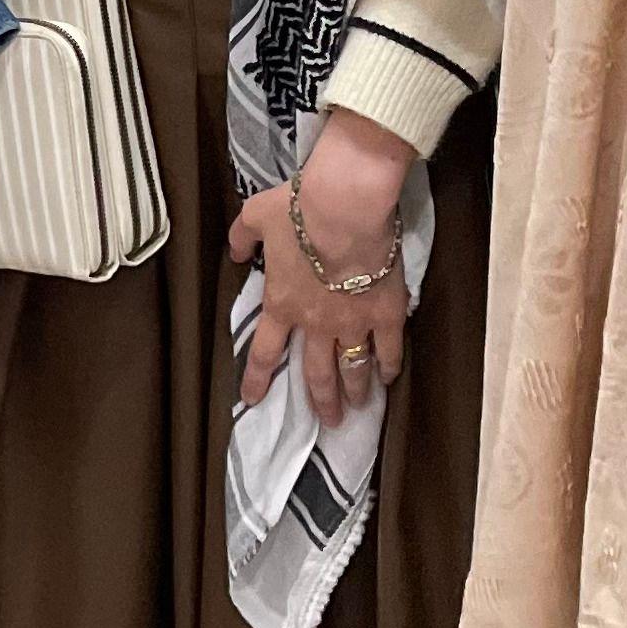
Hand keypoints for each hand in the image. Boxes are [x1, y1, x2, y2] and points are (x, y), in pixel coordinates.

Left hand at [227, 111, 412, 424]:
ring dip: (355, 391)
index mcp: (282, 305)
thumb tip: (236, 251)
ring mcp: (353, 323)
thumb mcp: (256, 216)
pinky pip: (389, 349)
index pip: (264, 353)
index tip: (253, 400)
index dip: (257, 379)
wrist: (345, 207)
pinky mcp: (385, 314)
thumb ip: (242, 236)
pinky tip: (390, 376)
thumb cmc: (299, 210)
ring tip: (360, 406)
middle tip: (330, 420)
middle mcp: (315, 324)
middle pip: (316, 373)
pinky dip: (390, 365)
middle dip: (322, 401)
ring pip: (352, 368)